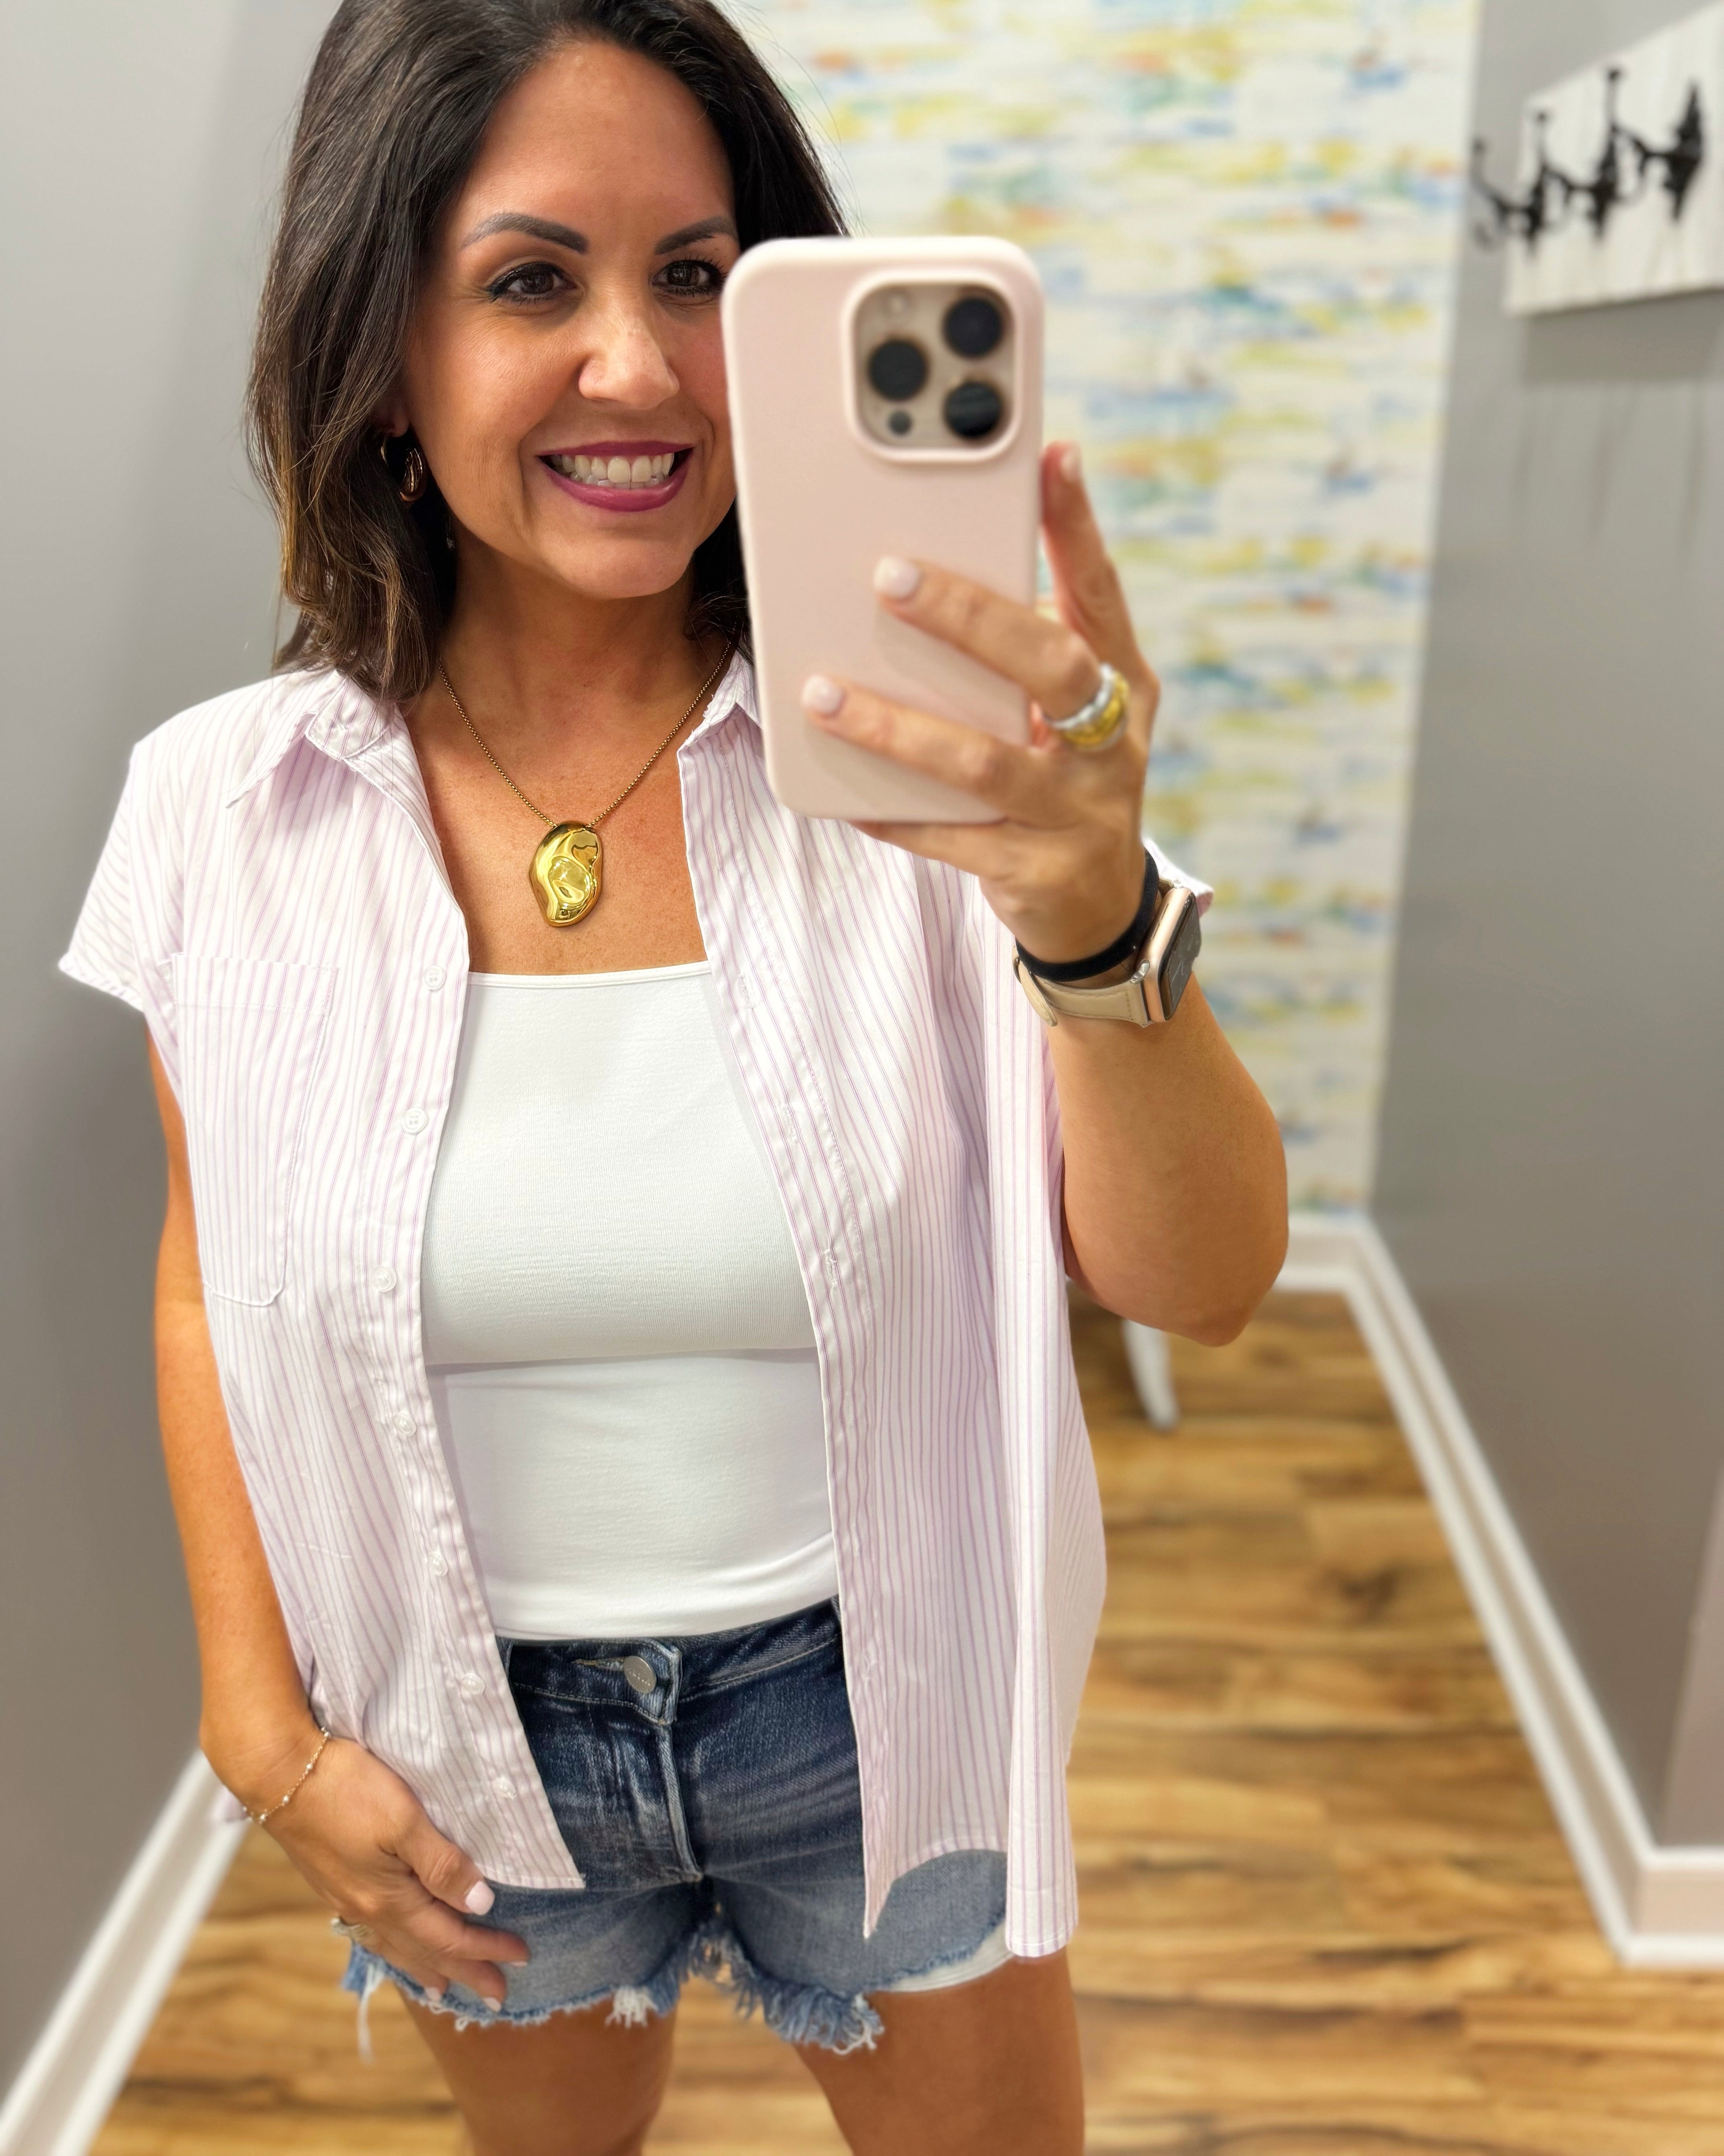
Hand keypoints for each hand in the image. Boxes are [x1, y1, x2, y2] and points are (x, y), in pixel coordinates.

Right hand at [237, 1727, 528, 2007]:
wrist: (280, 1773)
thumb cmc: (348, 1788)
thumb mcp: (404, 1820)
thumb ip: (442, 1864)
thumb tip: (480, 1903)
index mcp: (388, 1900)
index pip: (449, 1935)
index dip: (486, 1949)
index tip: (521, 1958)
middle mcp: (365, 1909)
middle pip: (424, 1950)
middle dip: (463, 1971)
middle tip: (495, 1997)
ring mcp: (345, 1898)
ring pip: (396, 1945)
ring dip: (425, 1966)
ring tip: (443, 1989)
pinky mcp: (333, 1883)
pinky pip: (374, 1932)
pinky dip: (395, 1948)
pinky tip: (394, 1945)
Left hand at [800, 442, 1155, 965]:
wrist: (1100, 910)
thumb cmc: (1067, 780)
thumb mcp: (1068, 714)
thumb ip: (1027, 649)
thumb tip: (936, 572)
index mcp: (1124, 686)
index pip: (1102, 594)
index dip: (1078, 527)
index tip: (1051, 457)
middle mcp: (1112, 745)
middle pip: (1051, 667)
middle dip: (970, 618)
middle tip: (891, 577)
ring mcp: (1077, 813)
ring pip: (984, 763)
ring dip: (898, 727)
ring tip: (825, 695)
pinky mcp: (1034, 872)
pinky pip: (951, 838)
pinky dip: (893, 813)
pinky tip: (841, 793)